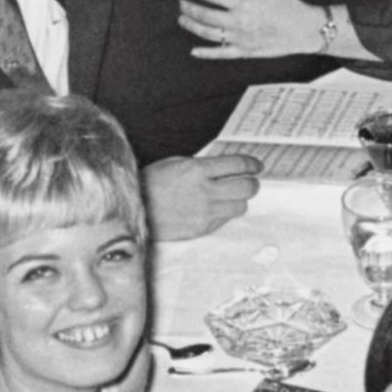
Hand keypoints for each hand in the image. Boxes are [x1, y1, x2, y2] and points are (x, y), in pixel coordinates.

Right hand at [143, 155, 260, 239]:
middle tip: (249, 182)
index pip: (238, 165)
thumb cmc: (152, 183)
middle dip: (252, 184)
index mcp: (197, 169)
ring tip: (228, 197)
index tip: (257, 166)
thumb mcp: (175, 164)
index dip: (252, 165)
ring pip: (241, 206)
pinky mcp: (202, 228)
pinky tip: (212, 209)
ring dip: (238, 200)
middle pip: (247, 188)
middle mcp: (204, 191)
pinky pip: (225, 220)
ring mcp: (204, 212)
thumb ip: (203, 166)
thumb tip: (228, 168)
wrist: (133, 208)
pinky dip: (223, 213)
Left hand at [181, 0, 328, 59]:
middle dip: (189, 9)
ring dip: (192, 27)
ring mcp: (241, 39)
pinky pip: (221, 54)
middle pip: (205, 15)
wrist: (305, 30)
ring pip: (209, 34)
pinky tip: (194, 51)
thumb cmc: (288, 4)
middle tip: (181, 4)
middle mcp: (239, 21)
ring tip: (182, 20)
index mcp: (244, 2)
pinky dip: (206, 53)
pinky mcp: (245, 52)